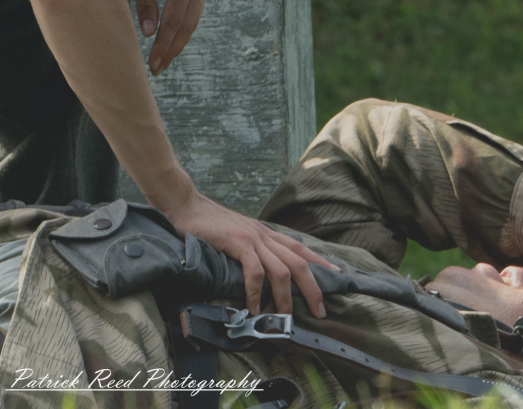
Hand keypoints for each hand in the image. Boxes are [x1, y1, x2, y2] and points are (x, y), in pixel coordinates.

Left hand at [129, 0, 207, 74]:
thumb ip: (144, 3)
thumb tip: (149, 33)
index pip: (175, 22)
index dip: (163, 46)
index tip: (152, 65)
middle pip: (189, 24)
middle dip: (172, 48)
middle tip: (156, 69)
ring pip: (193, 17)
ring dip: (179, 39)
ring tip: (162, 58)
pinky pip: (192, 7)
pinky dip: (182, 23)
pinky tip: (168, 37)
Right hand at [164, 192, 333, 317]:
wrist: (185, 205)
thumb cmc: (207, 223)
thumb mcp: (236, 235)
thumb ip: (250, 249)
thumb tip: (258, 272)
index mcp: (266, 233)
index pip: (300, 248)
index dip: (321, 262)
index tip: (338, 275)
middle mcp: (264, 235)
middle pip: (299, 262)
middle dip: (313, 288)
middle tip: (321, 311)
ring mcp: (252, 238)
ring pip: (282, 269)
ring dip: (286, 297)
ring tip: (284, 317)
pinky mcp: (237, 243)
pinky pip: (254, 271)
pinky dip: (257, 292)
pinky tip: (254, 307)